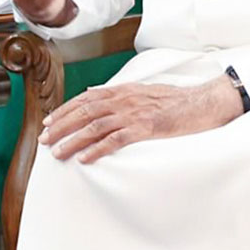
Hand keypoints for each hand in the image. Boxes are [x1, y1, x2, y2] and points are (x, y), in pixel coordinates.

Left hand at [40, 76, 241, 164]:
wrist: (204, 103)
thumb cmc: (176, 100)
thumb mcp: (143, 90)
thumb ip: (118, 93)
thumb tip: (91, 92)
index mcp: (123, 90)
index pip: (85, 99)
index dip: (64, 111)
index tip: (48, 122)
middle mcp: (124, 99)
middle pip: (84, 111)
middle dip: (61, 126)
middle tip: (44, 140)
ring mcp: (135, 113)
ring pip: (94, 126)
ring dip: (73, 140)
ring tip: (58, 152)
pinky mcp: (147, 128)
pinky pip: (116, 139)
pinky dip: (98, 148)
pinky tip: (85, 158)